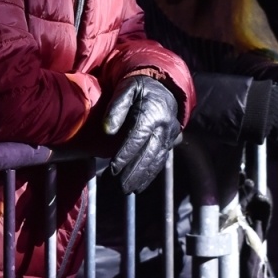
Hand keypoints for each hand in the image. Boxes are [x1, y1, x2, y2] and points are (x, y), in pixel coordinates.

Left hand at [103, 74, 181, 193]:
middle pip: (149, 153)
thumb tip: (107, 130)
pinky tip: (139, 186)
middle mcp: (164, 126)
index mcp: (152, 112)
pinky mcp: (170, 143)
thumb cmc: (140, 88)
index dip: (125, 154)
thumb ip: (116, 108)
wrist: (164, 87)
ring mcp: (169, 136)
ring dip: (142, 178)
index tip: (113, 168)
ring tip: (127, 190)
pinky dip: (150, 175)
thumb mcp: (126, 89)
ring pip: (156, 160)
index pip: (138, 137)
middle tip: (119, 187)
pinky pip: (161, 161)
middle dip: (133, 172)